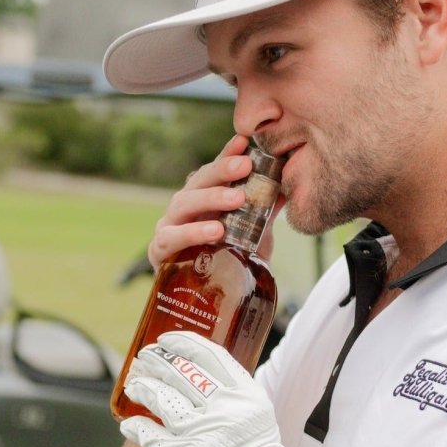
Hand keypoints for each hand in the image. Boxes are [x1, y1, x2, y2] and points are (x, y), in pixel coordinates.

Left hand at [119, 330, 311, 446]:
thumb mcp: (261, 431)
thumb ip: (237, 410)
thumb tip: (207, 389)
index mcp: (250, 400)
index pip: (211, 356)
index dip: (184, 343)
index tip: (169, 339)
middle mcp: (226, 412)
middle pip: (180, 371)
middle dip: (156, 361)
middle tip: (145, 360)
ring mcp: (201, 435)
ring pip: (159, 397)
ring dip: (142, 387)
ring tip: (134, 385)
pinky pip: (148, 434)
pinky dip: (135, 427)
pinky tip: (129, 425)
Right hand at [148, 135, 277, 267]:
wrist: (207, 304)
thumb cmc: (228, 263)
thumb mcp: (253, 236)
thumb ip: (265, 213)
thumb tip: (287, 187)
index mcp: (202, 199)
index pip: (214, 172)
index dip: (226, 155)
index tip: (244, 142)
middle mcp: (183, 208)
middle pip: (197, 182)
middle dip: (221, 171)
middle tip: (245, 166)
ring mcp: (169, 227)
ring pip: (183, 204)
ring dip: (210, 198)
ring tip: (236, 200)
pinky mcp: (159, 251)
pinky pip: (171, 238)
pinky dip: (192, 233)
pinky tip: (214, 231)